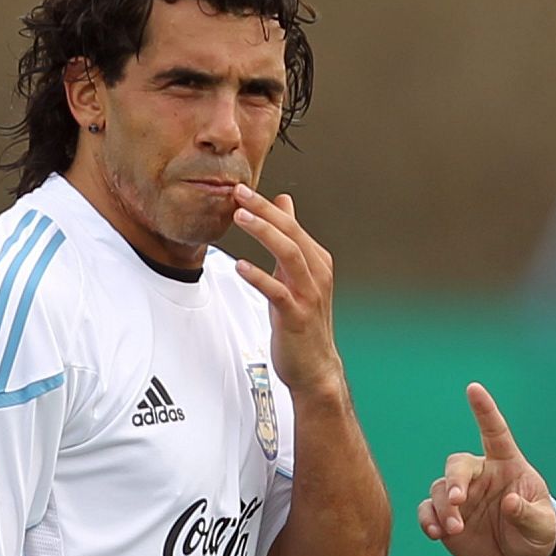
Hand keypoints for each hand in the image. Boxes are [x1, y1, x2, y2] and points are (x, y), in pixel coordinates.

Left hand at [231, 185, 343, 395]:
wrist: (314, 366)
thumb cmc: (302, 320)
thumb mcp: (297, 275)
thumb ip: (290, 239)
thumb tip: (283, 201)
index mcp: (317, 261)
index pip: (291, 225)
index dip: (266, 206)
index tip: (241, 189)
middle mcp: (317, 274)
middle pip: (291, 233)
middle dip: (264, 211)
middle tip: (237, 192)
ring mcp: (309, 295)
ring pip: (289, 255)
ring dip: (264, 233)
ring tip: (239, 217)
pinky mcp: (297, 316)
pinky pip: (278, 292)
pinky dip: (259, 277)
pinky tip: (240, 266)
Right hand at [418, 383, 555, 555]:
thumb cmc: (535, 534)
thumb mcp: (542, 526)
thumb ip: (528, 514)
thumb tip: (509, 503)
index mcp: (507, 466)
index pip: (495, 433)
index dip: (484, 411)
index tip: (474, 389)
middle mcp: (481, 475)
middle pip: (457, 465)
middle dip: (454, 480)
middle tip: (458, 501)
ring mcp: (461, 495)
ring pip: (440, 489)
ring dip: (444, 508)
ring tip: (455, 529)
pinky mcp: (445, 516)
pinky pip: (428, 510)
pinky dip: (428, 520)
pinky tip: (436, 533)